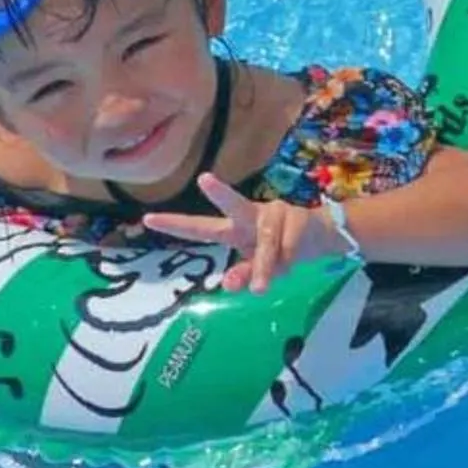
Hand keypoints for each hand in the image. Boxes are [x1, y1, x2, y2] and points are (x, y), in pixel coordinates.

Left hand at [140, 173, 354, 293]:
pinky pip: (288, 248)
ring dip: (264, 266)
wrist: (321, 239)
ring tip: (261, 288)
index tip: (147, 219)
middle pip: (233, 204)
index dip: (175, 225)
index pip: (200, 228)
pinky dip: (288, 261)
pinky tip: (294, 259)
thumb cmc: (280, 251)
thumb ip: (242, 275)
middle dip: (220, 193)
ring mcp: (275, 214)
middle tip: (205, 179)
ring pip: (266, 241)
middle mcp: (250, 216)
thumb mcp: (257, 269)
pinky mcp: (298, 217)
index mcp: (234, 229)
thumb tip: (228, 285)